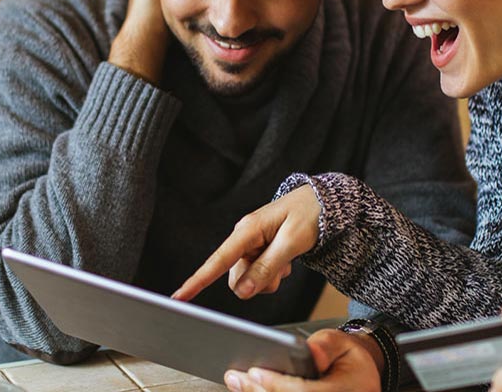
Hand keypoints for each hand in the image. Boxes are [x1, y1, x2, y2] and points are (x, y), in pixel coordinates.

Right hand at [172, 184, 319, 300]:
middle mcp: (244, 238)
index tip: (179, 298)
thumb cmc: (308, 215)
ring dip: (269, 277)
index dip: (197, 281)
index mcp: (247, 230)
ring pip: (248, 278)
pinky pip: (259, 274)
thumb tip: (244, 290)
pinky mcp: (258, 251)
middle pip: (236, 277)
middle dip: (258, 281)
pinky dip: (274, 273)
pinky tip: (286, 259)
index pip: (218, 260)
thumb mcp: (292, 241)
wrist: (322, 203)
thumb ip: (268, 266)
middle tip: (283, 268)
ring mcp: (250, 245)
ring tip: (287, 260)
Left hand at [222, 328, 382, 391]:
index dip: (277, 384)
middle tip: (236, 377)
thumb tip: (309, 353)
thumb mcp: (343, 343)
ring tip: (237, 382)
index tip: (255, 372)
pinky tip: (248, 389)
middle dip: (259, 391)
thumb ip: (327, 345)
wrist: (359, 376)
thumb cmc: (348, 359)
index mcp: (345, 391)